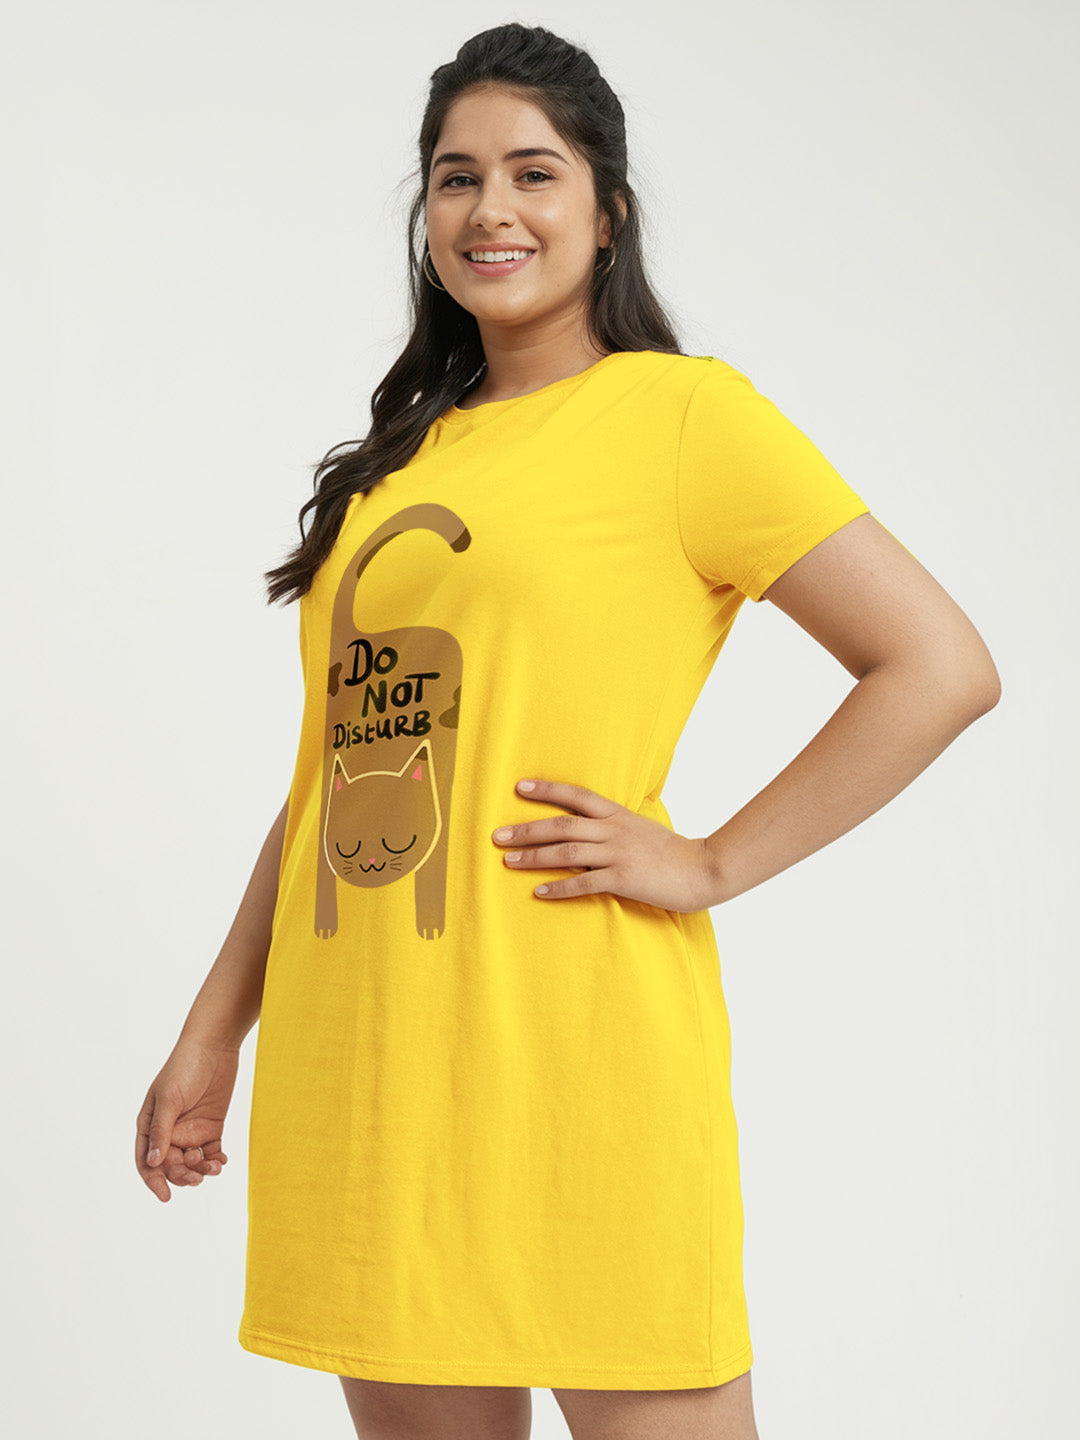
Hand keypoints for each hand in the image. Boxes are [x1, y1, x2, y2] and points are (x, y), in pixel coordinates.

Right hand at [135, 1041, 238, 1202]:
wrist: (215, 1046)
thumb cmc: (184, 1067)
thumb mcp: (169, 1099)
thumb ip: (162, 1131)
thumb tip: (154, 1163)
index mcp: (151, 1125)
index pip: (147, 1162)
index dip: (154, 1182)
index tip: (166, 1196)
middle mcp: (170, 1132)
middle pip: (172, 1166)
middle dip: (183, 1176)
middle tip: (197, 1177)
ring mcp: (191, 1130)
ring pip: (193, 1163)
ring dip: (201, 1170)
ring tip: (213, 1167)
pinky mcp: (212, 1127)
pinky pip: (212, 1153)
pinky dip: (216, 1161)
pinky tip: (222, 1161)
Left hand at [491, 778, 717, 913]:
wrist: (702, 868)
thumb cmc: (671, 851)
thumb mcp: (642, 827)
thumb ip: (614, 826)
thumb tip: (585, 826)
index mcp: (618, 815)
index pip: (577, 796)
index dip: (547, 790)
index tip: (519, 787)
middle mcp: (614, 830)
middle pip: (562, 825)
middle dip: (527, 829)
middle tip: (498, 835)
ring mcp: (618, 854)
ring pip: (567, 852)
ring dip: (534, 856)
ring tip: (508, 861)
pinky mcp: (623, 878)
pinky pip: (584, 883)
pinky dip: (559, 887)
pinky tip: (539, 892)